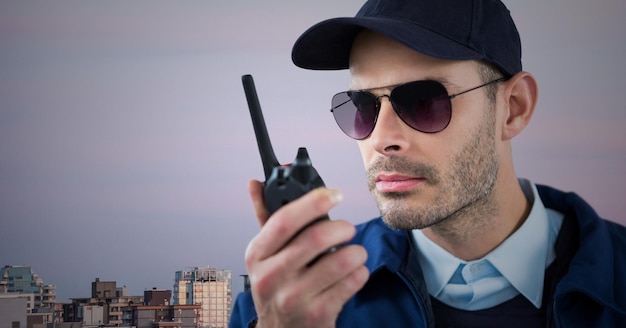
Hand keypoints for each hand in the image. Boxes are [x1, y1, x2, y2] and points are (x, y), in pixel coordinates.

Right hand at [245, 180, 368, 327]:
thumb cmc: (278, 286)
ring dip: (356, 251)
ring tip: (354, 252)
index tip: (334, 194)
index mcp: (257, 254)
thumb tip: (255, 183)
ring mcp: (293, 298)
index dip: (312, 201)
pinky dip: (360, 272)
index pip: (284, 219)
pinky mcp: (318, 314)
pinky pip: (352, 281)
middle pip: (316, 237)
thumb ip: (265, 217)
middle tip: (347, 229)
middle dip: (342, 227)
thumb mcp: (265, 255)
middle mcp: (270, 277)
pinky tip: (352, 274)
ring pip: (341, 259)